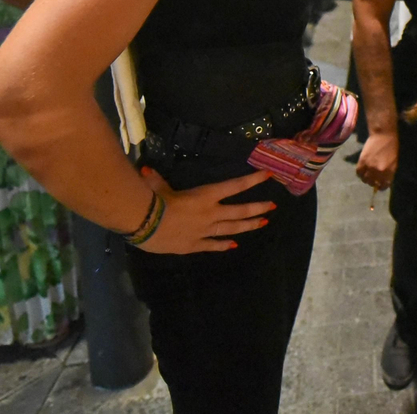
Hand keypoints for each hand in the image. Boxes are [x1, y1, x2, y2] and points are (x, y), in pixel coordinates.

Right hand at [135, 167, 275, 253]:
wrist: (144, 224)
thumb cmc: (153, 201)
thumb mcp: (157, 185)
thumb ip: (157, 179)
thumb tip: (147, 171)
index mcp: (205, 196)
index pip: (234, 186)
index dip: (252, 180)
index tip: (268, 175)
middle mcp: (210, 213)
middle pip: (240, 211)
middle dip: (258, 208)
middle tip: (273, 206)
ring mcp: (204, 231)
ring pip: (232, 228)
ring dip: (248, 226)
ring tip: (263, 223)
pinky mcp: (194, 245)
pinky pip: (213, 245)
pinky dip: (223, 245)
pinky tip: (233, 245)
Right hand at [355, 130, 398, 190]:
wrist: (383, 135)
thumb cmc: (391, 148)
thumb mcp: (394, 162)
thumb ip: (389, 173)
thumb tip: (384, 181)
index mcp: (389, 172)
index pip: (384, 186)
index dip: (381, 187)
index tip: (380, 186)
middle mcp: (379, 172)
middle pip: (373, 183)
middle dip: (373, 183)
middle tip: (373, 180)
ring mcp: (370, 167)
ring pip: (365, 179)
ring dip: (366, 180)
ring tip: (367, 176)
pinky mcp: (362, 161)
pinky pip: (359, 172)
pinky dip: (360, 174)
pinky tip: (362, 172)